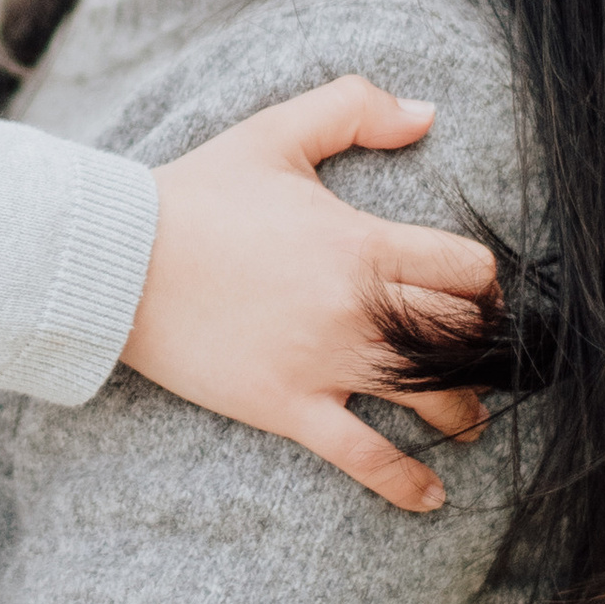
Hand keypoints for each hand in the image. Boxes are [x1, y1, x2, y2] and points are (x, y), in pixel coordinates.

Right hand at [125, 79, 494, 512]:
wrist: (118, 261)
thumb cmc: (197, 194)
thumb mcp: (276, 133)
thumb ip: (357, 107)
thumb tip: (427, 113)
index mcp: (364, 244)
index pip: (471, 271)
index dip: (486, 281)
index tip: (477, 288)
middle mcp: (358, 310)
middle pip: (465, 338)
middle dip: (484, 343)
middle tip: (479, 348)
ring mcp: (326, 365)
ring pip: (432, 400)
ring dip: (465, 412)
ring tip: (469, 419)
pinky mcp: (289, 407)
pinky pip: (364, 457)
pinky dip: (406, 482)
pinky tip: (433, 496)